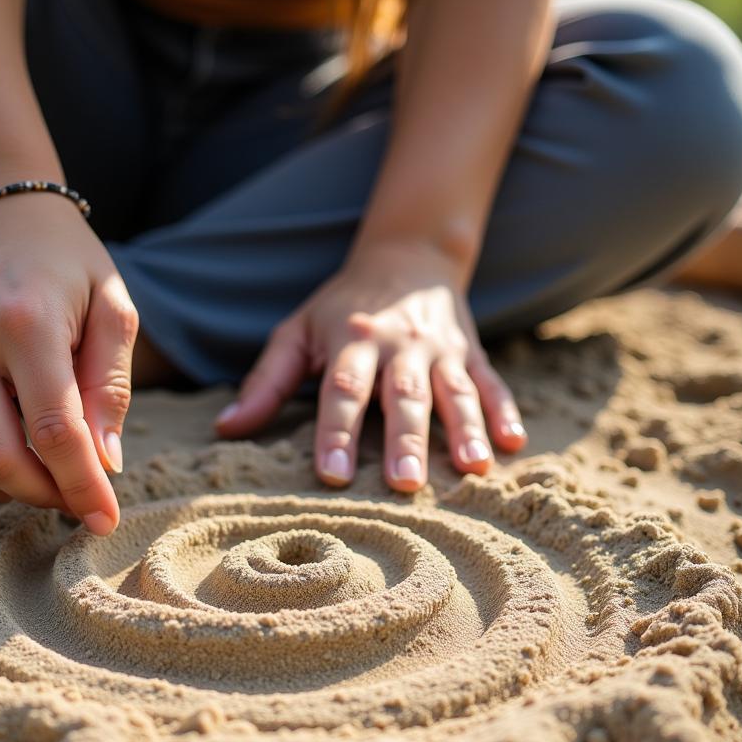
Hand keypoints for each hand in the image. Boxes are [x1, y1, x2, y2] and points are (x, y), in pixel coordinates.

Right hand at [0, 192, 137, 533]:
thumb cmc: (69, 260)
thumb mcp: (113, 307)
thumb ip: (110, 384)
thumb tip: (105, 464)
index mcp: (26, 324)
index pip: (57, 432)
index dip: (84, 487)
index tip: (107, 520)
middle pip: (0, 459)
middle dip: (47, 496)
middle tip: (78, 500)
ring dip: (5, 492)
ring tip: (46, 483)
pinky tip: (12, 456)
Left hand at [215, 239, 526, 490]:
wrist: (407, 257)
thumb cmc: (340, 307)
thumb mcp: (298, 332)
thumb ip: (267, 382)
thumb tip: (226, 430)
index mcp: (352, 339)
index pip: (343, 390)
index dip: (336, 431)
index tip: (332, 475)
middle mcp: (399, 344)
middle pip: (403, 395)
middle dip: (406, 440)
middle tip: (405, 485)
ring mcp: (441, 349)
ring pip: (455, 392)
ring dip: (465, 430)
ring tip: (473, 469)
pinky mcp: (471, 354)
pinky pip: (492, 384)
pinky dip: (506, 412)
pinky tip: (514, 445)